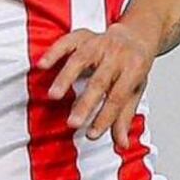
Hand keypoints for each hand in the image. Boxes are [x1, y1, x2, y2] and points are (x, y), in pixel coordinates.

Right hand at [37, 22, 156, 146]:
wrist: (137, 34)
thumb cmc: (134, 67)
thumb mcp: (136, 90)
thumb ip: (125, 117)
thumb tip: (122, 145)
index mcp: (134, 69)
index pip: (118, 97)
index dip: (105, 117)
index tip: (91, 135)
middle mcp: (117, 54)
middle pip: (100, 80)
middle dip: (86, 103)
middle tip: (72, 123)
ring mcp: (100, 43)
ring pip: (82, 59)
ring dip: (66, 77)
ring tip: (54, 96)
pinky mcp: (84, 35)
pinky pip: (67, 41)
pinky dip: (54, 52)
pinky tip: (42, 65)